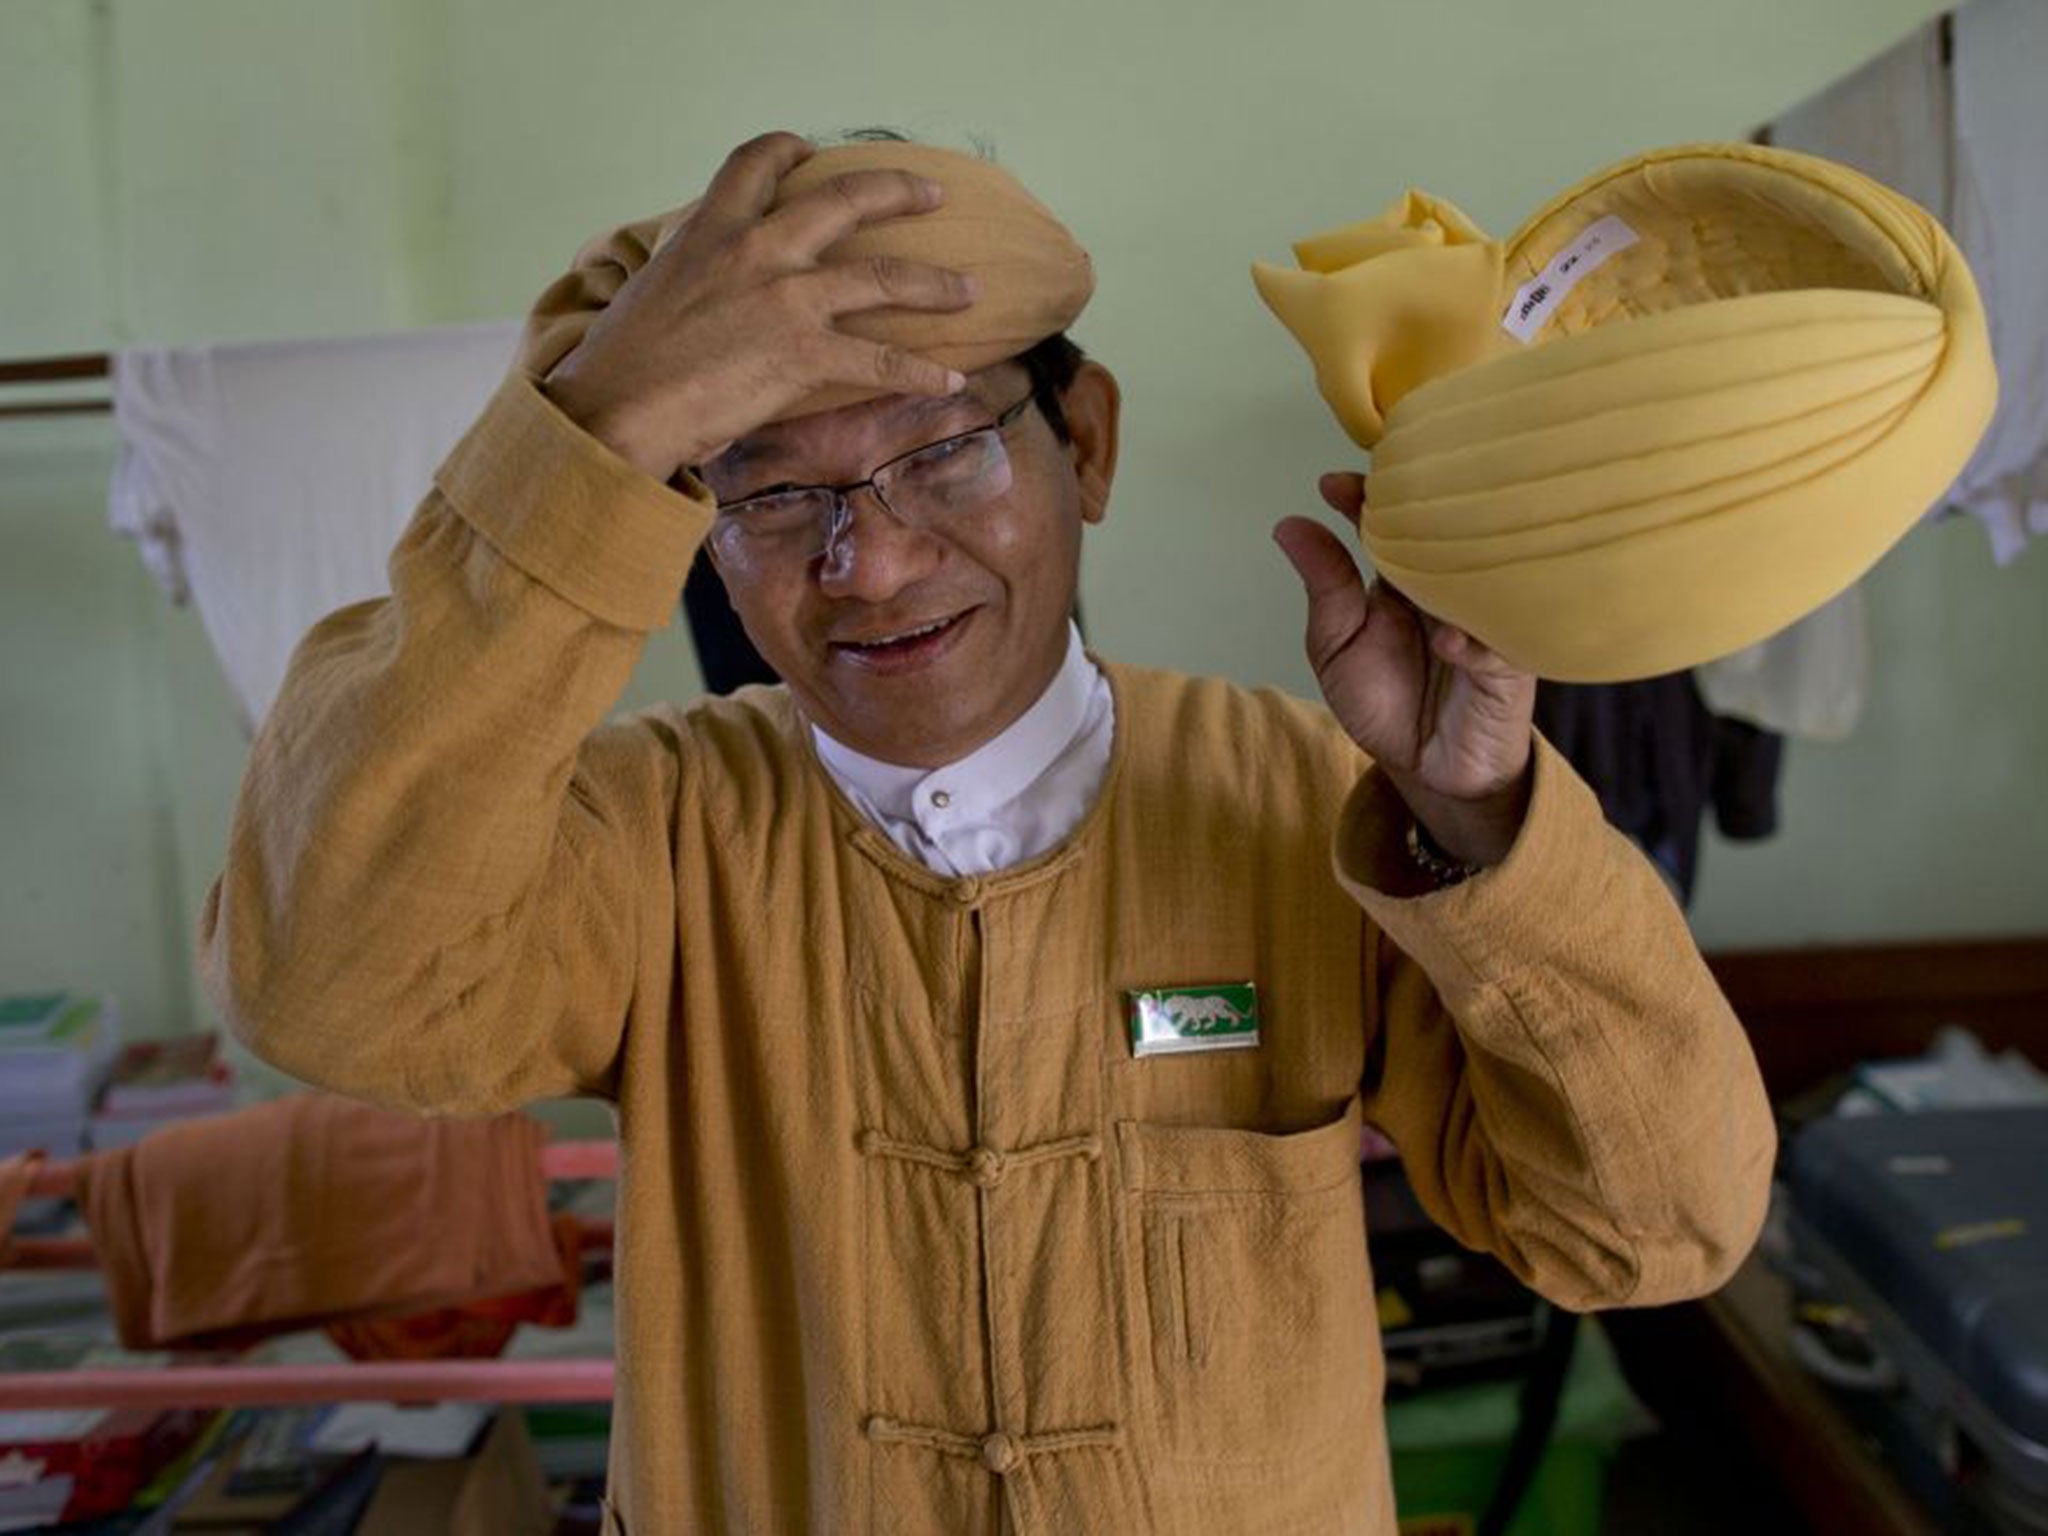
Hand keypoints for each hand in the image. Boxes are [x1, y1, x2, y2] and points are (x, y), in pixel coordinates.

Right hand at [543, 131, 978, 480]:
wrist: (619, 406)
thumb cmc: (623, 362)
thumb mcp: (653, 289)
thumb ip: (691, 273)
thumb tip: (700, 288)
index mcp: (713, 228)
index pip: (757, 163)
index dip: (788, 151)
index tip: (810, 152)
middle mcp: (758, 249)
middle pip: (846, 199)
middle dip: (899, 192)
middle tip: (932, 196)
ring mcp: (787, 298)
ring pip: (883, 277)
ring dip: (934, 283)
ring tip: (968, 290)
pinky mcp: (805, 353)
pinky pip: (882, 360)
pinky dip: (922, 371)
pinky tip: (953, 378)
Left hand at [1274, 472, 1536, 866]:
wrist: (1426, 767)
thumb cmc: (1385, 702)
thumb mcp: (1337, 646)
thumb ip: (1324, 588)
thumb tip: (1288, 524)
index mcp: (1405, 575)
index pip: (1390, 522)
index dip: (1366, 497)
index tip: (1334, 485)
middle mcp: (1449, 585)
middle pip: (1442, 532)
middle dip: (1417, 508)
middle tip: (1386, 491)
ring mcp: (1484, 618)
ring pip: (1481, 572)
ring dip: (1455, 557)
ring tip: (1424, 543)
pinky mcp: (1510, 663)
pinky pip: (1499, 642)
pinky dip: (1474, 641)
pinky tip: (1449, 642)